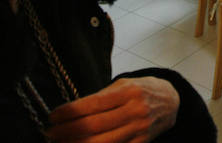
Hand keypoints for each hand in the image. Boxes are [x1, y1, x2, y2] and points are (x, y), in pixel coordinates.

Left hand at [46, 77, 179, 142]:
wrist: (171, 101)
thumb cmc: (141, 90)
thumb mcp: (123, 84)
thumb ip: (100, 97)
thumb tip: (71, 112)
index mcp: (127, 92)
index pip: (91, 104)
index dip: (68, 112)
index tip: (53, 116)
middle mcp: (134, 111)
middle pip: (93, 126)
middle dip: (66, 131)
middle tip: (50, 133)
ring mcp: (138, 130)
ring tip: (61, 142)